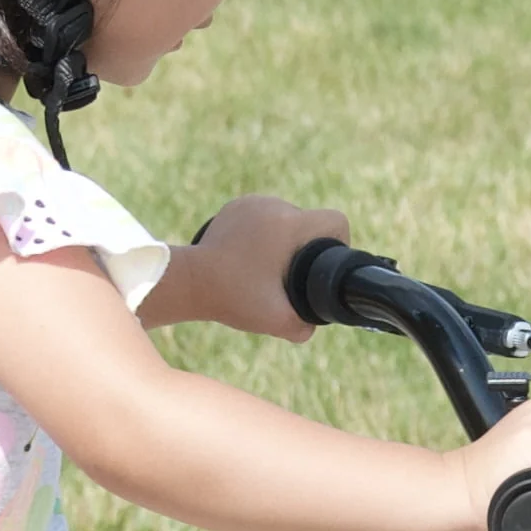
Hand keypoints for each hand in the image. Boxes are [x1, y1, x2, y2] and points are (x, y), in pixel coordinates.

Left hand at [161, 195, 349, 340]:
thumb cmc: (232, 298)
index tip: (325, 262)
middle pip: (310, 221)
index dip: (340, 242)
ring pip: (287, 218)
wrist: (189, 281)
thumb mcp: (275, 320)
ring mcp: (253, 202)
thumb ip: (303, 327)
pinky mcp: (237, 206)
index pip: (336, 220)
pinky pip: (265, 215)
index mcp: (290, 225)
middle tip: (290, 274)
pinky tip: (253, 254)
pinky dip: (265, 232)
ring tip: (268, 266)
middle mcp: (274, 206)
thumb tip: (313, 325)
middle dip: (307, 246)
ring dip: (286, 238)